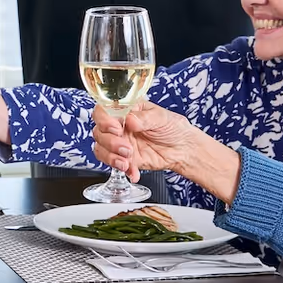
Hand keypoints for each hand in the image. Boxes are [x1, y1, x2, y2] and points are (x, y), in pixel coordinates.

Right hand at [95, 101, 241, 204]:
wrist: (183, 149)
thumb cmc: (173, 127)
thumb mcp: (162, 118)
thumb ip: (145, 118)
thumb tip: (130, 120)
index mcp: (126, 110)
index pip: (103, 111)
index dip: (104, 120)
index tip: (116, 128)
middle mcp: (119, 126)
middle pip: (99, 132)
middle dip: (110, 142)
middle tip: (126, 148)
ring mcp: (120, 143)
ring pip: (101, 149)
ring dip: (111, 157)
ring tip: (127, 162)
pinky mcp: (125, 159)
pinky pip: (114, 165)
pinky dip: (123, 170)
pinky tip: (133, 172)